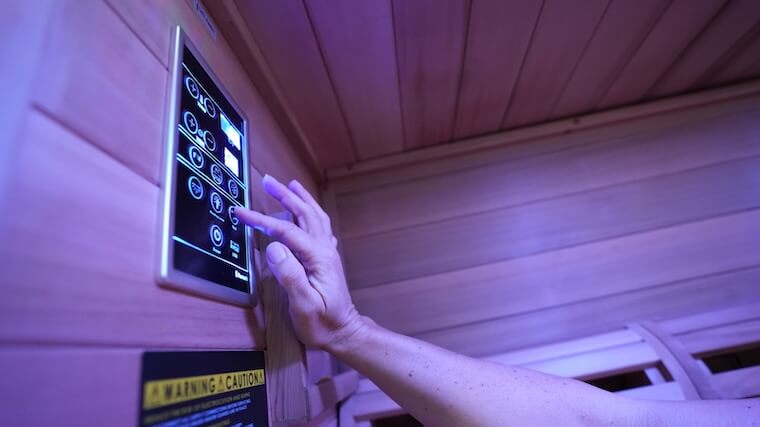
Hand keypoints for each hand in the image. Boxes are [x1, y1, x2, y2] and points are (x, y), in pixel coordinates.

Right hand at [234, 175, 363, 349]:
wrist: (344, 333)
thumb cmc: (323, 323)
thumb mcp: (303, 304)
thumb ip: (290, 275)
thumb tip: (274, 248)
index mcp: (318, 258)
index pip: (286, 232)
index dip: (262, 220)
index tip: (240, 212)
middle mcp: (324, 250)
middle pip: (304, 214)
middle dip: (285, 196)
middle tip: (268, 181)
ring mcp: (327, 253)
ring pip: (314, 217)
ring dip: (301, 200)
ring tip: (289, 186)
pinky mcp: (326, 259)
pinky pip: (318, 228)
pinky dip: (310, 214)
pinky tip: (307, 213)